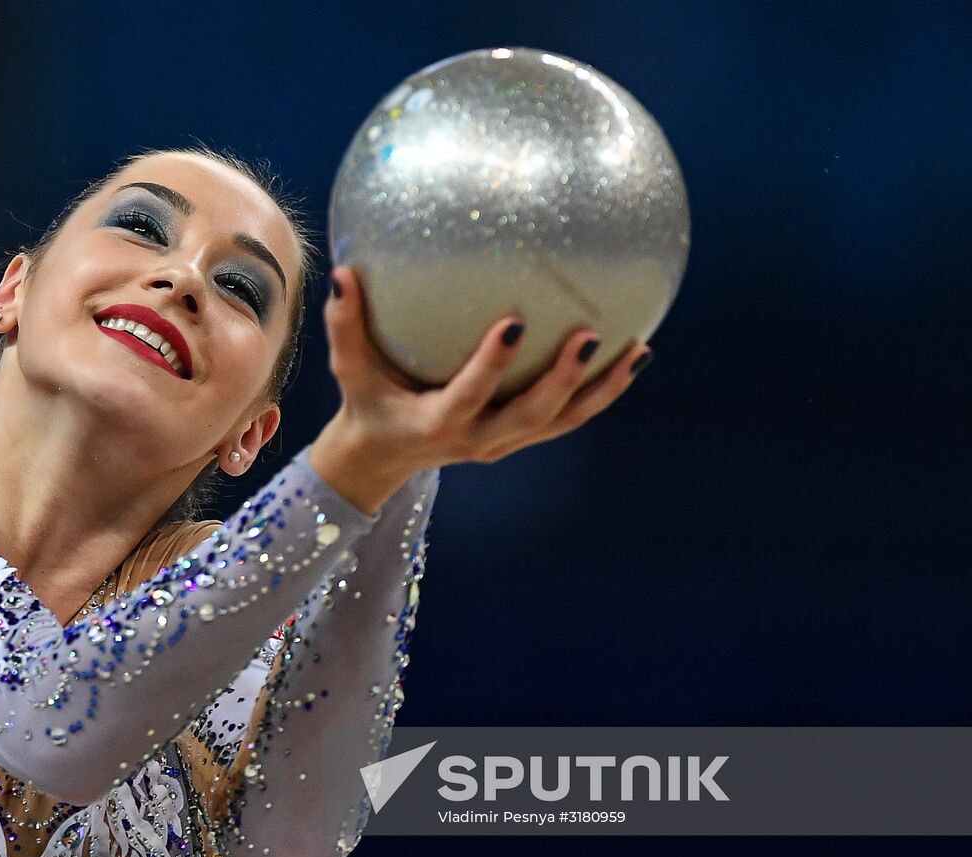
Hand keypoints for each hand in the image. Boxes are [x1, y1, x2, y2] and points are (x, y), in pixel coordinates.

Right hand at [309, 266, 651, 513]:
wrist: (384, 456)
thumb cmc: (368, 402)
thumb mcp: (351, 371)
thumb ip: (346, 326)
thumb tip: (345, 273)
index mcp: (438, 423)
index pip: (469, 395)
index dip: (492, 365)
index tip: (513, 323)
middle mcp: (478, 439)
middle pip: (531, 416)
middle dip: (562, 381)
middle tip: (589, 336)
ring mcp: (503, 443)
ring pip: (561, 422)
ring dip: (601, 390)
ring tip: (638, 350)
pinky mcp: (519, 438)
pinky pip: (567, 418)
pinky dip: (600, 392)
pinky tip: (632, 356)